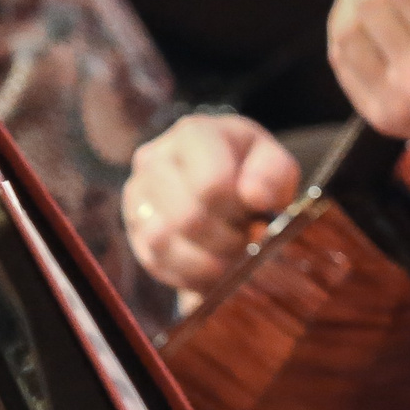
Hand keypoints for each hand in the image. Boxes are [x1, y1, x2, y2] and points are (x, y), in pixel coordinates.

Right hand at [121, 113, 300, 304]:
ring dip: (207, 261)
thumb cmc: (252, 172)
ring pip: (164, 242)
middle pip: (187, 217)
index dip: (238, 212)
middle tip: (248, 242)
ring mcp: (137, 195)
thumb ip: (273, 174)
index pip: (211, 183)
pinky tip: (213, 267)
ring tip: (233, 255)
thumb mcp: (275, 165)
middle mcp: (154, 160)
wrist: (227, 185)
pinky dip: (190, 274)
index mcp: (194, 135)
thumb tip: (255, 196)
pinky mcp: (134, 230)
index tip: (257, 218)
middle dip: (226, 240)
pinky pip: (156, 263)